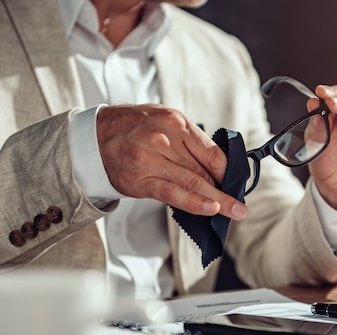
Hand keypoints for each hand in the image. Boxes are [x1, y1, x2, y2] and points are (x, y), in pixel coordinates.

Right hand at [96, 104, 247, 219]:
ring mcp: (151, 160)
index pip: (212, 153)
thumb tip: (219, 167)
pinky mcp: (140, 180)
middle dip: (225, 190)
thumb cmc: (135, 128)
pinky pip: (172, 194)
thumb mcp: (166, 121)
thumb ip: (191, 142)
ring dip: (218, 201)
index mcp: (176, 122)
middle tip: (241, 206)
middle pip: (204, 170)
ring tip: (235, 212)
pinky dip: (194, 203)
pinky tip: (210, 209)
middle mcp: (164, 139)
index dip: (228, 172)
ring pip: (192, 183)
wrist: (95, 136)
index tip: (236, 184)